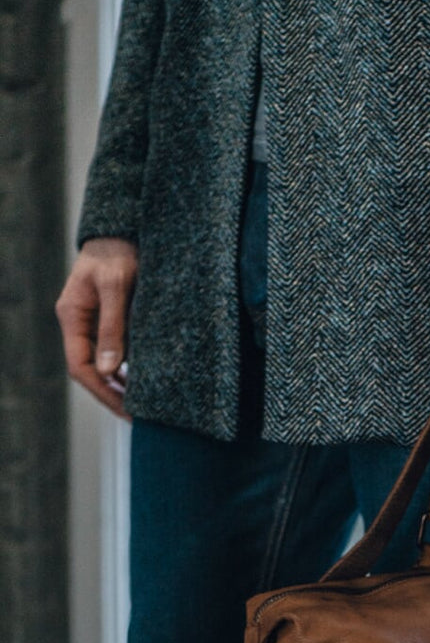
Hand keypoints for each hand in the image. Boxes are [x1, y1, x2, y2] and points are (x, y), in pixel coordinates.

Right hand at [56, 238, 138, 416]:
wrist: (125, 226)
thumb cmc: (120, 250)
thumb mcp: (118, 286)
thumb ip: (113, 327)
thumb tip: (108, 370)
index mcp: (73, 316)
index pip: (80, 366)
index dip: (102, 391)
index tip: (127, 409)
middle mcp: (79, 322)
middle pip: (89, 370)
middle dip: (111, 394)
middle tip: (138, 415)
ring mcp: (93, 321)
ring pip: (101, 362)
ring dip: (120, 384)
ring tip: (144, 404)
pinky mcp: (110, 318)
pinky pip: (114, 350)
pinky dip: (127, 367)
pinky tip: (144, 379)